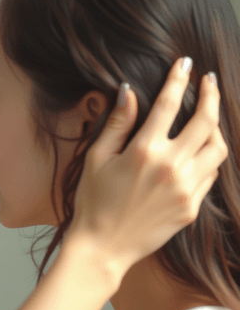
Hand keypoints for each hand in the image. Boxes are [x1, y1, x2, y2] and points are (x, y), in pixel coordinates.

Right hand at [67, 57, 227, 275]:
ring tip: (208, 117)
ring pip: (217, 148)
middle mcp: (171, 167)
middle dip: (210, 95)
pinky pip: (211, 174)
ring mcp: (186, 189)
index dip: (178, 79)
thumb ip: (117, 123)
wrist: (103, 247)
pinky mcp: (192, 207)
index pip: (169, 104)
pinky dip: (208, 157)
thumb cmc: (92, 201)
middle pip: (206, 121)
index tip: (184, 63)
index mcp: (144, 151)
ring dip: (216, 127)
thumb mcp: (96, 158)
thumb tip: (129, 91)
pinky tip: (198, 151)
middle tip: (209, 81)